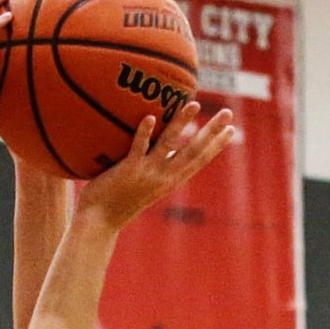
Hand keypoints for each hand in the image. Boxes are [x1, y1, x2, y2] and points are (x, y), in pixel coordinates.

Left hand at [74, 103, 235, 230]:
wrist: (98, 223)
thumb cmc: (116, 204)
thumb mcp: (142, 188)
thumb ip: (152, 171)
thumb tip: (156, 152)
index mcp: (169, 182)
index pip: (199, 161)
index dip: (216, 145)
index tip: (231, 130)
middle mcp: (163, 178)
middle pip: (194, 151)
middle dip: (212, 132)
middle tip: (228, 113)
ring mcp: (146, 174)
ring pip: (169, 145)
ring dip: (182, 123)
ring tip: (194, 104)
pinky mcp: (128, 171)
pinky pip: (137, 149)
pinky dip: (144, 133)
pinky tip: (150, 117)